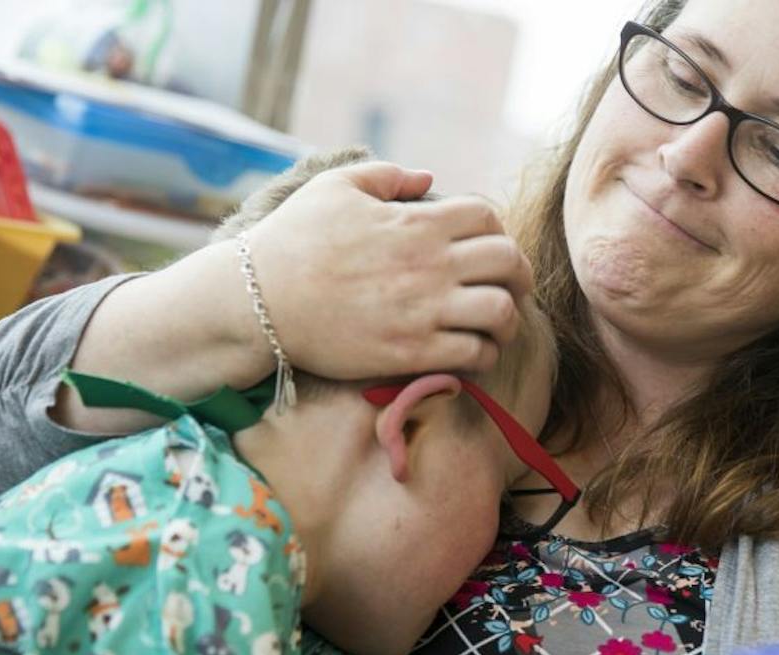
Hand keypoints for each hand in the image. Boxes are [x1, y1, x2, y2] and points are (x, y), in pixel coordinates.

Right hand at [249, 159, 533, 378]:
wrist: (259, 301)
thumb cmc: (293, 240)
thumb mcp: (336, 187)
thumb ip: (386, 175)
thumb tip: (427, 178)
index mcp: (416, 222)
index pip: (488, 219)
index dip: (496, 232)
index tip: (488, 250)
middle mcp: (430, 265)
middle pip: (509, 262)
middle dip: (518, 275)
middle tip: (511, 288)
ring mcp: (424, 311)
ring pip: (501, 312)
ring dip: (508, 319)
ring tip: (496, 326)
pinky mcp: (412, 353)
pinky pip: (474, 354)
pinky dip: (485, 355)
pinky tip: (473, 354)